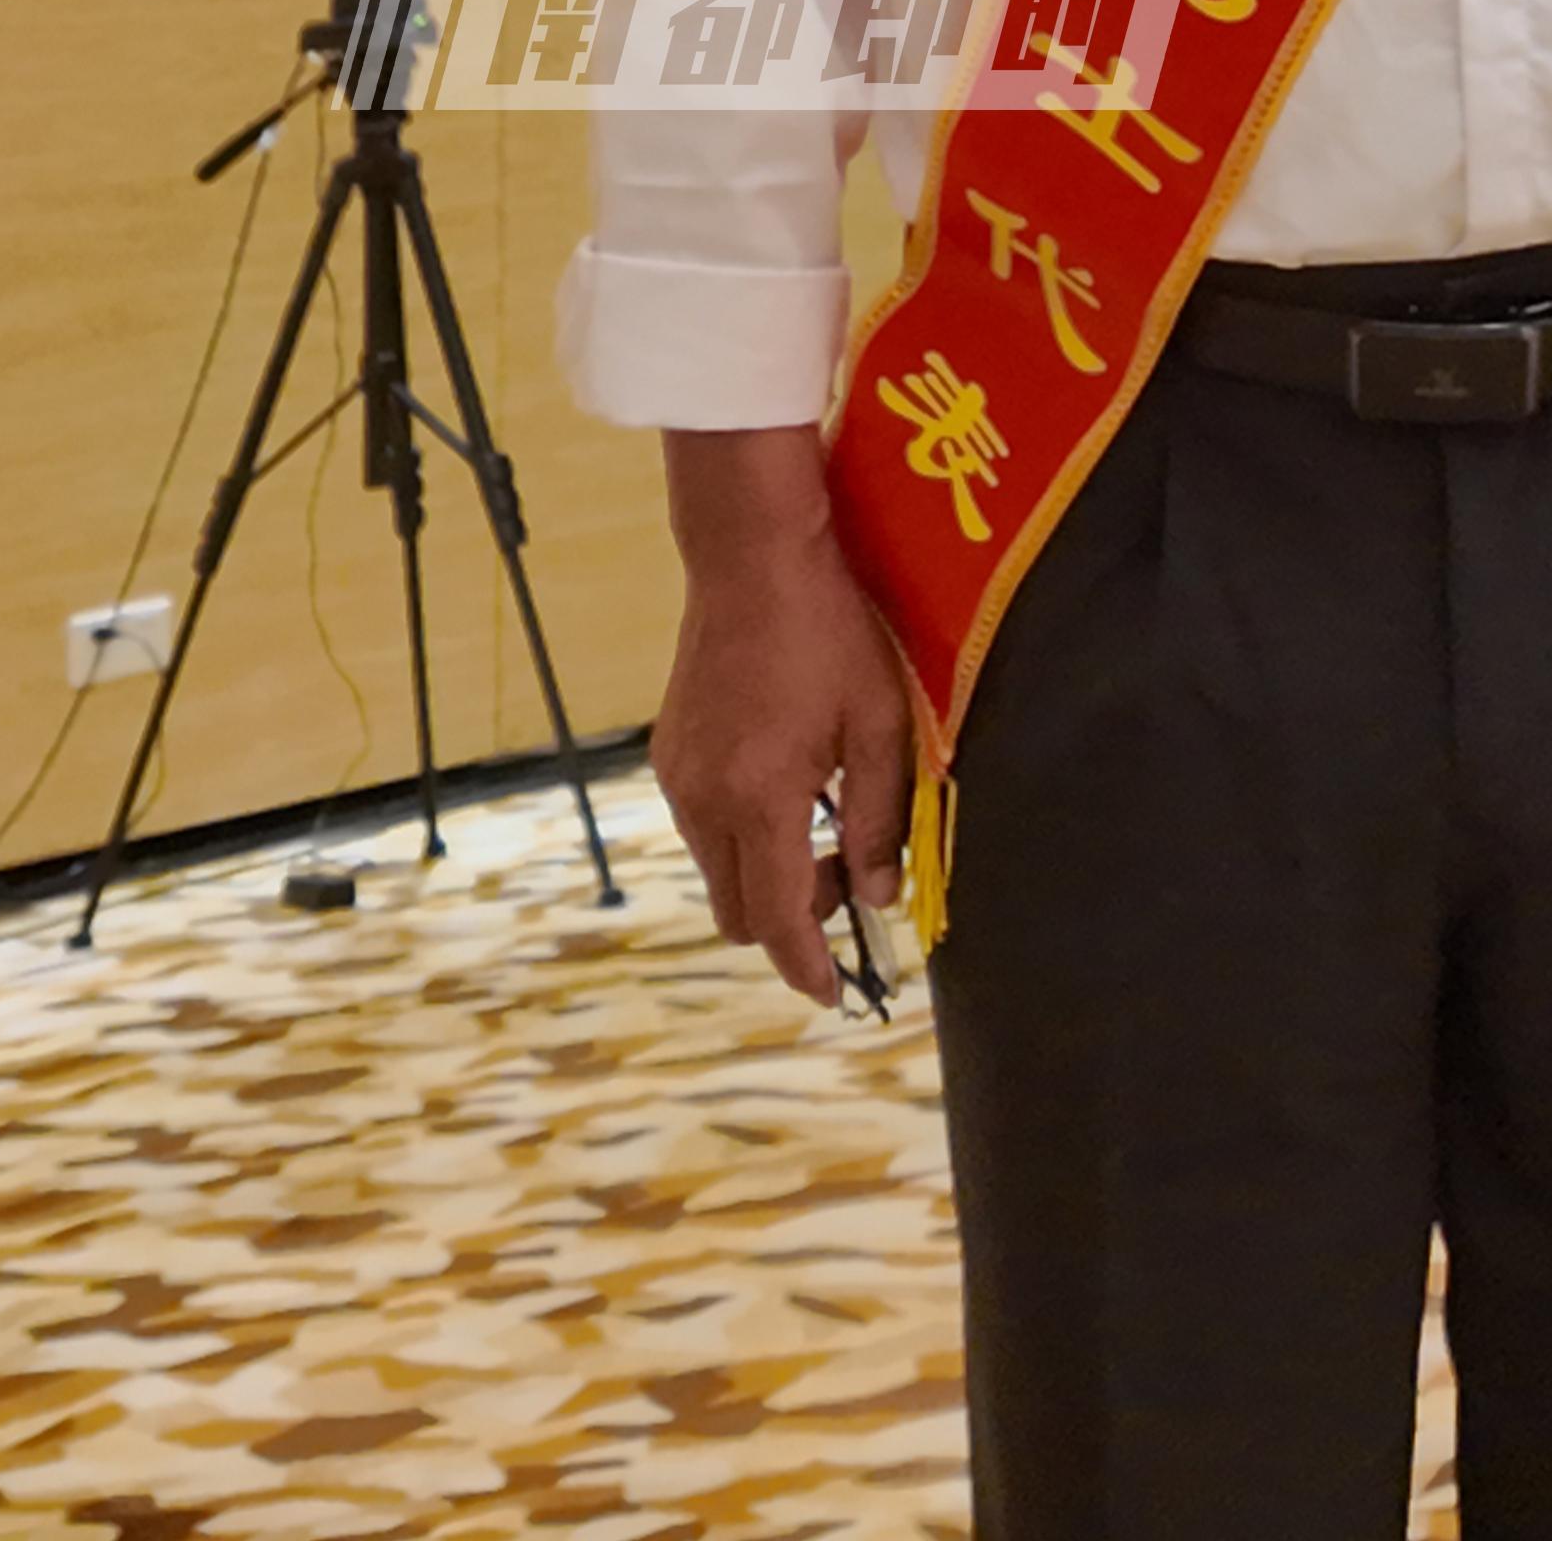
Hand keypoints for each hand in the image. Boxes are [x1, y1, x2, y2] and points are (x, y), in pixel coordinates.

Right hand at [655, 428, 911, 1006]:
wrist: (751, 556)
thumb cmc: (829, 632)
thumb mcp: (879, 725)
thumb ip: (881, 819)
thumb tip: (880, 895)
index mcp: (758, 799)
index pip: (777, 919)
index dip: (809, 966)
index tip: (839, 995)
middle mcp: (702, 800)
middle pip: (737, 911)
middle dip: (791, 919)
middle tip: (850, 879)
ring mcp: (678, 775)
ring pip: (718, 870)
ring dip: (768, 874)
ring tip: (827, 819)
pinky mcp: (670, 751)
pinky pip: (704, 827)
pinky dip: (745, 834)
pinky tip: (790, 784)